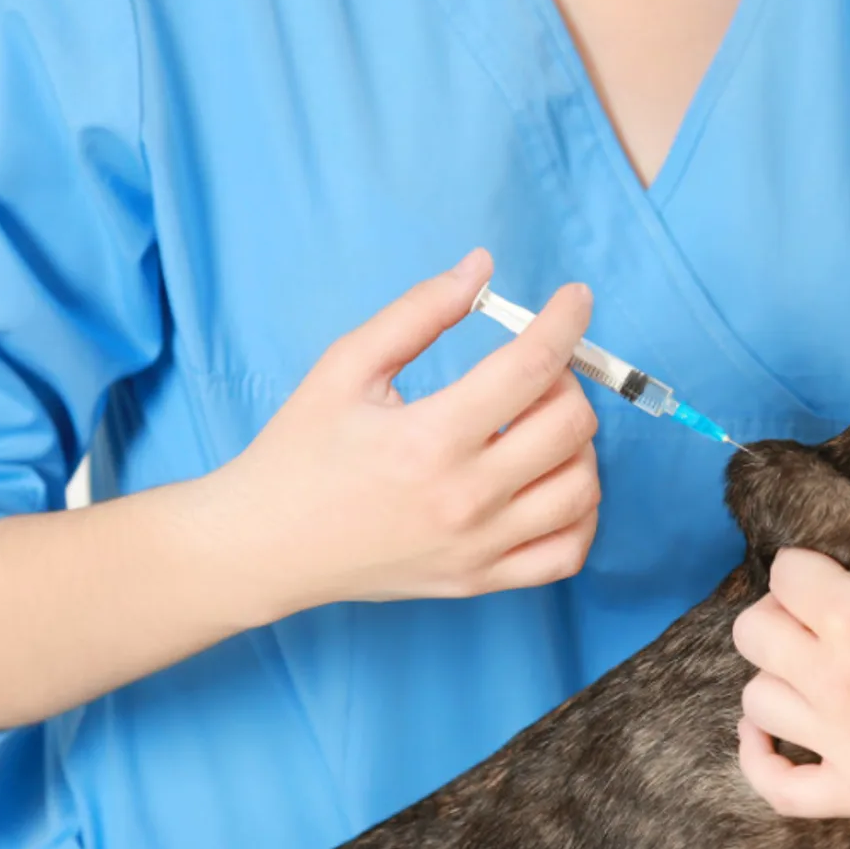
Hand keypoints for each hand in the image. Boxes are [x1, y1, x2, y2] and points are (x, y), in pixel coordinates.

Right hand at [211, 248, 602, 617]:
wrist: (266, 544)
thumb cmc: (301, 450)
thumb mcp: (346, 366)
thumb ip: (418, 311)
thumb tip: (482, 268)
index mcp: (430, 437)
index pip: (531, 367)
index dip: (566, 321)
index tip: (576, 298)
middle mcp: (465, 498)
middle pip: (570, 426)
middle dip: (567, 380)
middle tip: (535, 370)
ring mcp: (479, 547)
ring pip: (582, 488)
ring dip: (578, 444)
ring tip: (538, 425)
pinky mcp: (480, 580)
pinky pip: (570, 552)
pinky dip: (581, 512)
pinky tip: (551, 481)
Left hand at [731, 522, 849, 817]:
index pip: (786, 575)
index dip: (806, 567)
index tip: (827, 574)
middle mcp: (842, 680)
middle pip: (755, 633)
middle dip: (782, 616)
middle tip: (818, 621)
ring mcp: (849, 744)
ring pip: (758, 701)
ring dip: (780, 680)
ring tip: (814, 673)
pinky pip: (778, 787)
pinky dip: (758, 759)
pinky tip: (766, 733)